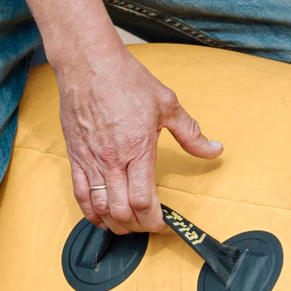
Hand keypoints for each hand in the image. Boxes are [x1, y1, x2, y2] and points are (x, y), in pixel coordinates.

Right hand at [54, 37, 221, 234]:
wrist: (89, 64)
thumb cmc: (127, 80)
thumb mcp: (167, 104)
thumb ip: (191, 133)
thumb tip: (215, 150)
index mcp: (138, 148)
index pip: (143, 201)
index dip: (154, 220)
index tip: (164, 222)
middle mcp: (112, 160)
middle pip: (122, 211)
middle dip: (137, 226)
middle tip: (149, 223)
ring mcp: (91, 160)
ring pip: (100, 208)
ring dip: (115, 224)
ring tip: (129, 223)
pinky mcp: (75, 157)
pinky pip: (80, 195)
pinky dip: (91, 213)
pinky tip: (102, 217)